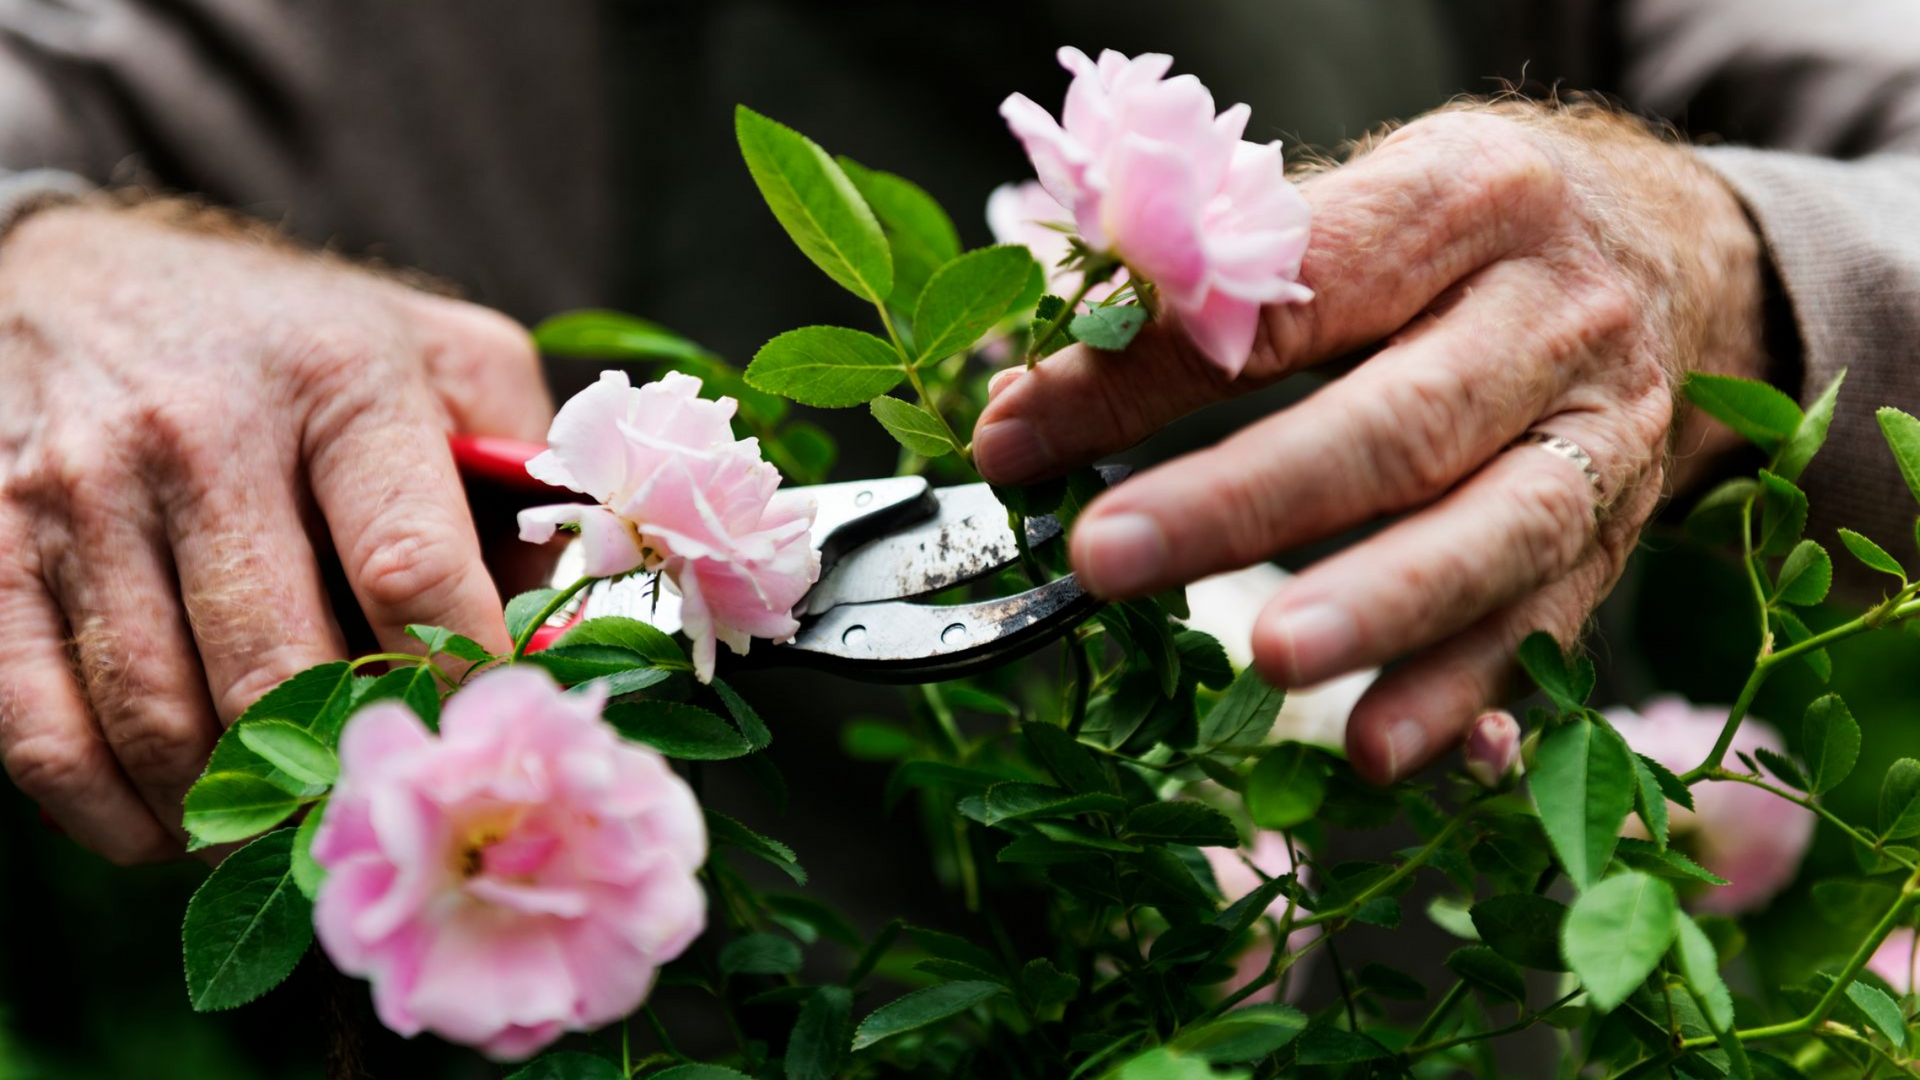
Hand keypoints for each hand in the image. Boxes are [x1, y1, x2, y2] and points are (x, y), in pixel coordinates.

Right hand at [0, 201, 551, 861]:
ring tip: (284, 821)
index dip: (453, 682)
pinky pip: (38, 730)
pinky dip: (110, 813)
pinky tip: (168, 824)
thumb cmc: (305, 342)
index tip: (477, 740)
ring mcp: (80, 493)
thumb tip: (555, 631)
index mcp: (343, 381)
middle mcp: (202, 431)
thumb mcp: (445, 357)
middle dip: (339, 767)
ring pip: (161, 717)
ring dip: (232, 805)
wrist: (87, 275)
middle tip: (379, 814)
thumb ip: (522, 477)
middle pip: (278, 667)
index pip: (410, 567)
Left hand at [973, 103, 1767, 782]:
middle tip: (1108, 559)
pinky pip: (1550, 626)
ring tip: (1273, 663)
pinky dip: (1467, 693)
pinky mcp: (1623, 533)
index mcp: (1463, 200)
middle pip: (1394, 424)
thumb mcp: (1367, 202)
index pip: (1286, 295)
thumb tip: (1028, 403)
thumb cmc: (1468, 230)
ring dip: (1380, 611)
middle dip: (1242, 501)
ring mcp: (1602, 435)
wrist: (1673, 252)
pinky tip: (1385, 749)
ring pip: (1495, 533)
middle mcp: (1549, 316)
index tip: (1018, 435)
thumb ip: (1216, 294)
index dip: (1147, 370)